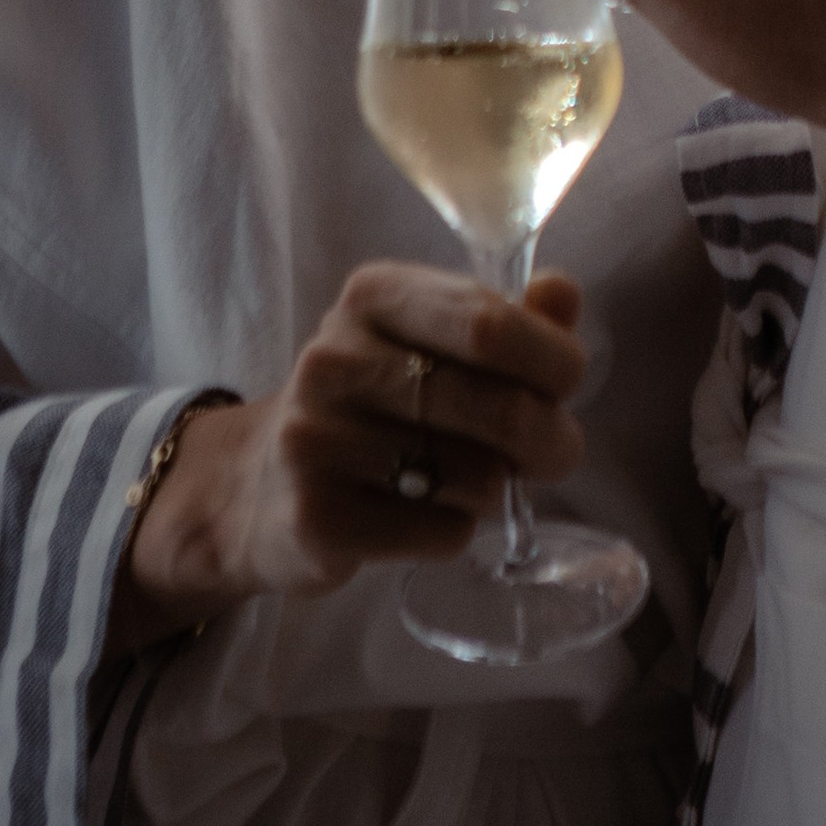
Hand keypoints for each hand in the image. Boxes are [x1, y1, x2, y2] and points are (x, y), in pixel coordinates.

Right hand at [109, 261, 589, 655]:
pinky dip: (456, 530)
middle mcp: (335, 359)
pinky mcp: (317, 518)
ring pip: (476, 475)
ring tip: (479, 481)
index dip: (552, 358)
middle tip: (557, 452)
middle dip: (550, 436)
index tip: (569, 381)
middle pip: (496, 406)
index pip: (489, 321)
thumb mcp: (424, 340)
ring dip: (499, 487)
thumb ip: (503, 316)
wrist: (256, 488)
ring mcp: (318, 440)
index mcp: (372, 297)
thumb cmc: (369, 404)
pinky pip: (441, 531)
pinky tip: (429, 516)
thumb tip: (563, 294)